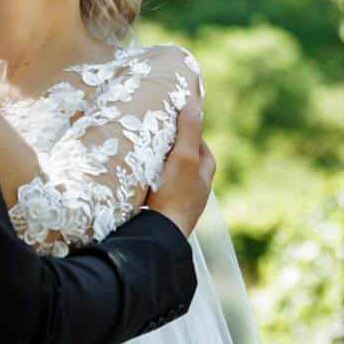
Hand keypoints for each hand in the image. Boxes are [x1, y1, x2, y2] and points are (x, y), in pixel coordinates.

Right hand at [145, 98, 215, 237]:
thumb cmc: (174, 196)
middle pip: (190, 168)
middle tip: (160, 143)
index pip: (204, 152)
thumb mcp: (184, 157)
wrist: (158, 237)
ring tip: (146, 162)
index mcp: (204, 179)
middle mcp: (195, 195)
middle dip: (178, 155)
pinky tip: (139, 187)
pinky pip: (160, 198)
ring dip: (163, 173)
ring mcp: (179, 209)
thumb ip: (189, 132)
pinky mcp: (162, 219)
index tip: (180, 125)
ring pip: (174, 185)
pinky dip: (152, 189)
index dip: (194, 137)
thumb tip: (194, 105)